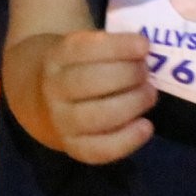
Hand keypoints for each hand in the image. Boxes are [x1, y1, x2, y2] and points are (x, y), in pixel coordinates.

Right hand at [42, 31, 155, 163]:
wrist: (46, 102)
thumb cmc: (82, 67)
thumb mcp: (87, 48)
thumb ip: (114, 46)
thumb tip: (149, 51)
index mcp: (58, 57)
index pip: (84, 49)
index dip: (118, 47)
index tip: (144, 46)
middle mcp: (54, 89)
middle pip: (89, 82)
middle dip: (127, 75)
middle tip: (146, 73)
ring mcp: (61, 121)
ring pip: (94, 117)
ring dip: (131, 104)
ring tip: (149, 95)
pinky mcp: (73, 147)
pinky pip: (98, 149)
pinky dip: (126, 140)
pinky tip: (146, 127)